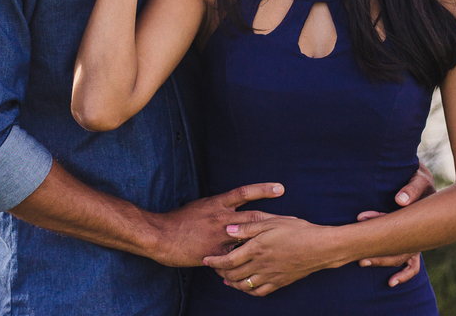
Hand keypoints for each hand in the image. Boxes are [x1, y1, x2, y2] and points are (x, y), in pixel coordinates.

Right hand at [146, 183, 283, 267]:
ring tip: (283, 245)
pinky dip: (244, 261)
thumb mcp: (200, 206)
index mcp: (218, 204)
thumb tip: (231, 205)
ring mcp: (220, 237)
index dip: (263, 190)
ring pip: (248, 239)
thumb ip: (218, 207)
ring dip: (265, 243)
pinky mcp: (216, 253)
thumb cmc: (179, 220)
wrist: (162, 235)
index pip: (245, 193)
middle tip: (294, 220)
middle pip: (254, 218)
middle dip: (275, 220)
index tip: (281, 189)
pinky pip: (234, 258)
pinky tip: (257, 267)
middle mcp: (222, 218)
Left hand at [202, 216, 327, 296]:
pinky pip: (259, 292)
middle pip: (232, 275)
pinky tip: (245, 286)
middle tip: (213, 267)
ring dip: (231, 283)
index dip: (214, 261)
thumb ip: (248, 226)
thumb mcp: (272, 221)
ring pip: (244, 285)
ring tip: (225, 278)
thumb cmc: (297, 230)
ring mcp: (270, 276)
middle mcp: (260, 265)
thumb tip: (228, 229)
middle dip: (219, 272)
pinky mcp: (279, 282)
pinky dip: (248, 291)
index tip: (205, 259)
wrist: (320, 247)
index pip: (228, 260)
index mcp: (256, 248)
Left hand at [356, 160, 436, 285]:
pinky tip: (390, 282)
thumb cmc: (420, 180)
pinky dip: (404, 274)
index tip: (360, 218)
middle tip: (359, 257)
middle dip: (378, 252)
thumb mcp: (419, 180)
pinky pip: (412, 265)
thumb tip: (400, 201)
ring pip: (402, 257)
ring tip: (363, 263)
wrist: (425, 183)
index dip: (377, 220)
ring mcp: (415, 239)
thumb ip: (411, 189)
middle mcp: (417, 232)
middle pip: (400, 248)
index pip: (396, 223)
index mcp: (418, 218)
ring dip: (383, 261)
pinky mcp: (413, 242)